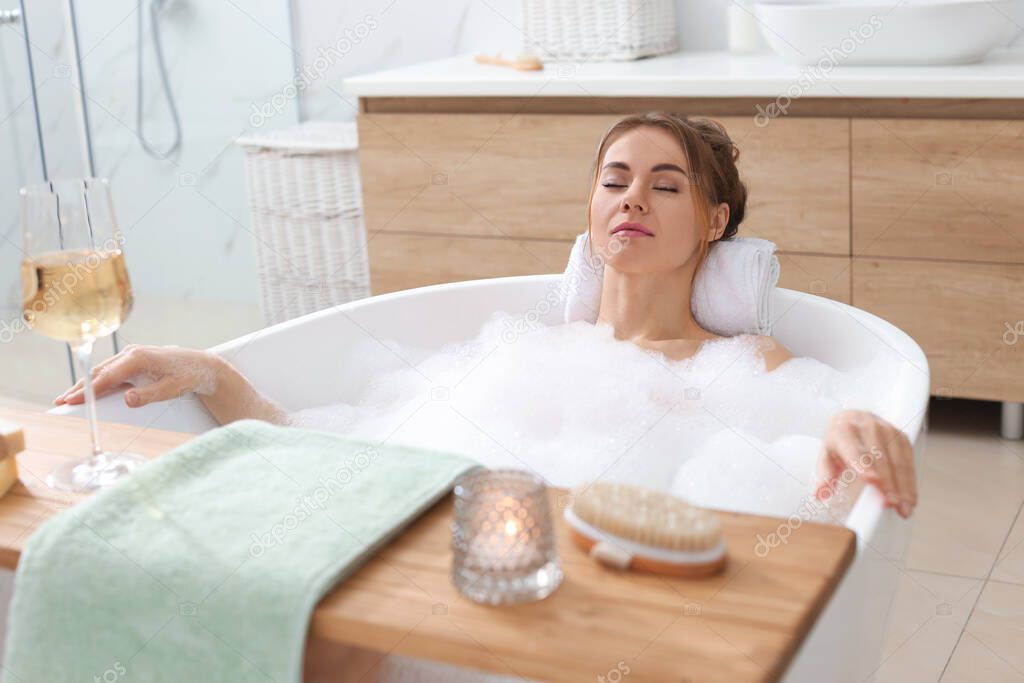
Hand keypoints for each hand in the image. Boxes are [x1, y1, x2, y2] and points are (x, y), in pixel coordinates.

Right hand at [54, 344, 220, 408]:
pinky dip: (97, 380)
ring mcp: (130, 355)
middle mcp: (131, 353)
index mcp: (138, 358)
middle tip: (62, 401)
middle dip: (80, 387)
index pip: (107, 377)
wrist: (201, 365)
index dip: (88, 390)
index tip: (72, 400)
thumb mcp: (171, 389)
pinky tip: (87, 390)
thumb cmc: (187, 376)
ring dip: (85, 384)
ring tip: (68, 397)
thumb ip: (149, 395)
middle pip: (99, 372)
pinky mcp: (132, 360)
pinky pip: (110, 371)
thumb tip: (127, 399)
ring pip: (102, 371)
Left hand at [817, 409, 916, 517]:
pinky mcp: (901, 437)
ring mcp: (887, 430)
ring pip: (898, 461)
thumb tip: (820, 494)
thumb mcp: (826, 455)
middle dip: (887, 482)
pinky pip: (909, 461)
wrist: (853, 418)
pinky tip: (910, 499)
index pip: (855, 449)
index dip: (864, 464)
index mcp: (844, 430)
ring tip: (904, 508)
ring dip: (903, 486)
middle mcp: (867, 426)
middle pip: (880, 458)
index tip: (872, 480)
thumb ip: (825, 475)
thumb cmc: (839, 442)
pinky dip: (910, 482)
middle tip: (890, 503)